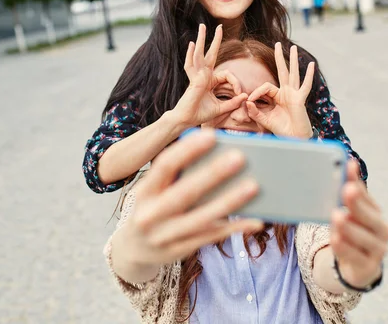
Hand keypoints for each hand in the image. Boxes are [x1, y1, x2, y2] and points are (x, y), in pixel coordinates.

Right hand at [117, 130, 263, 267]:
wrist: (132, 250)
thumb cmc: (152, 208)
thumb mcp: (153, 190)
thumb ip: (175, 176)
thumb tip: (215, 155)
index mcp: (144, 191)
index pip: (164, 166)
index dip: (187, 150)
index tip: (212, 135)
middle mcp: (150, 214)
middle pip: (184, 193)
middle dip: (212, 174)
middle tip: (239, 157)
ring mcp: (164, 236)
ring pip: (201, 219)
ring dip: (229, 202)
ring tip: (254, 186)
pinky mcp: (179, 251)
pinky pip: (210, 238)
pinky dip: (234, 228)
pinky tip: (255, 220)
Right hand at [172, 24, 247, 126]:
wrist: (187, 120)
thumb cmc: (200, 114)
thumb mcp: (221, 108)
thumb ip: (233, 103)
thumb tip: (245, 96)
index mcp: (210, 81)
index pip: (226, 74)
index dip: (236, 83)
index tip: (240, 93)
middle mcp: (204, 76)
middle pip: (210, 55)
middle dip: (216, 40)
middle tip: (220, 27)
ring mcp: (198, 76)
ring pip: (200, 55)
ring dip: (202, 40)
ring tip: (203, 27)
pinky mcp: (195, 80)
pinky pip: (191, 65)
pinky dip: (191, 54)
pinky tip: (192, 44)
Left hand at [246, 43, 314, 138]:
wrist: (293, 139)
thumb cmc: (282, 130)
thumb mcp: (264, 120)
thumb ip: (255, 112)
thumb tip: (247, 101)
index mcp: (278, 97)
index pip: (265, 87)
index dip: (256, 92)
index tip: (249, 100)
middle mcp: (287, 93)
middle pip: (282, 71)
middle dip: (279, 58)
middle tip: (277, 44)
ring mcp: (294, 95)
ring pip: (293, 74)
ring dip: (293, 60)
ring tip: (293, 48)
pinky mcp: (300, 100)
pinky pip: (305, 86)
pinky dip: (309, 76)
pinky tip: (311, 65)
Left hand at [330, 162, 387, 288]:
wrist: (356, 267)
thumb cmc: (350, 233)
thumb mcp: (347, 214)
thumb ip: (346, 194)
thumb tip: (346, 165)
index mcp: (376, 213)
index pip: (367, 197)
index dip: (357, 183)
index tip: (348, 167)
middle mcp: (382, 230)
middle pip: (370, 217)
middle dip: (357, 203)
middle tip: (346, 190)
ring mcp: (379, 249)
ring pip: (365, 238)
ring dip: (350, 226)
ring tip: (338, 216)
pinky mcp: (369, 267)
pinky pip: (357, 256)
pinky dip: (345, 247)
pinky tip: (336, 238)